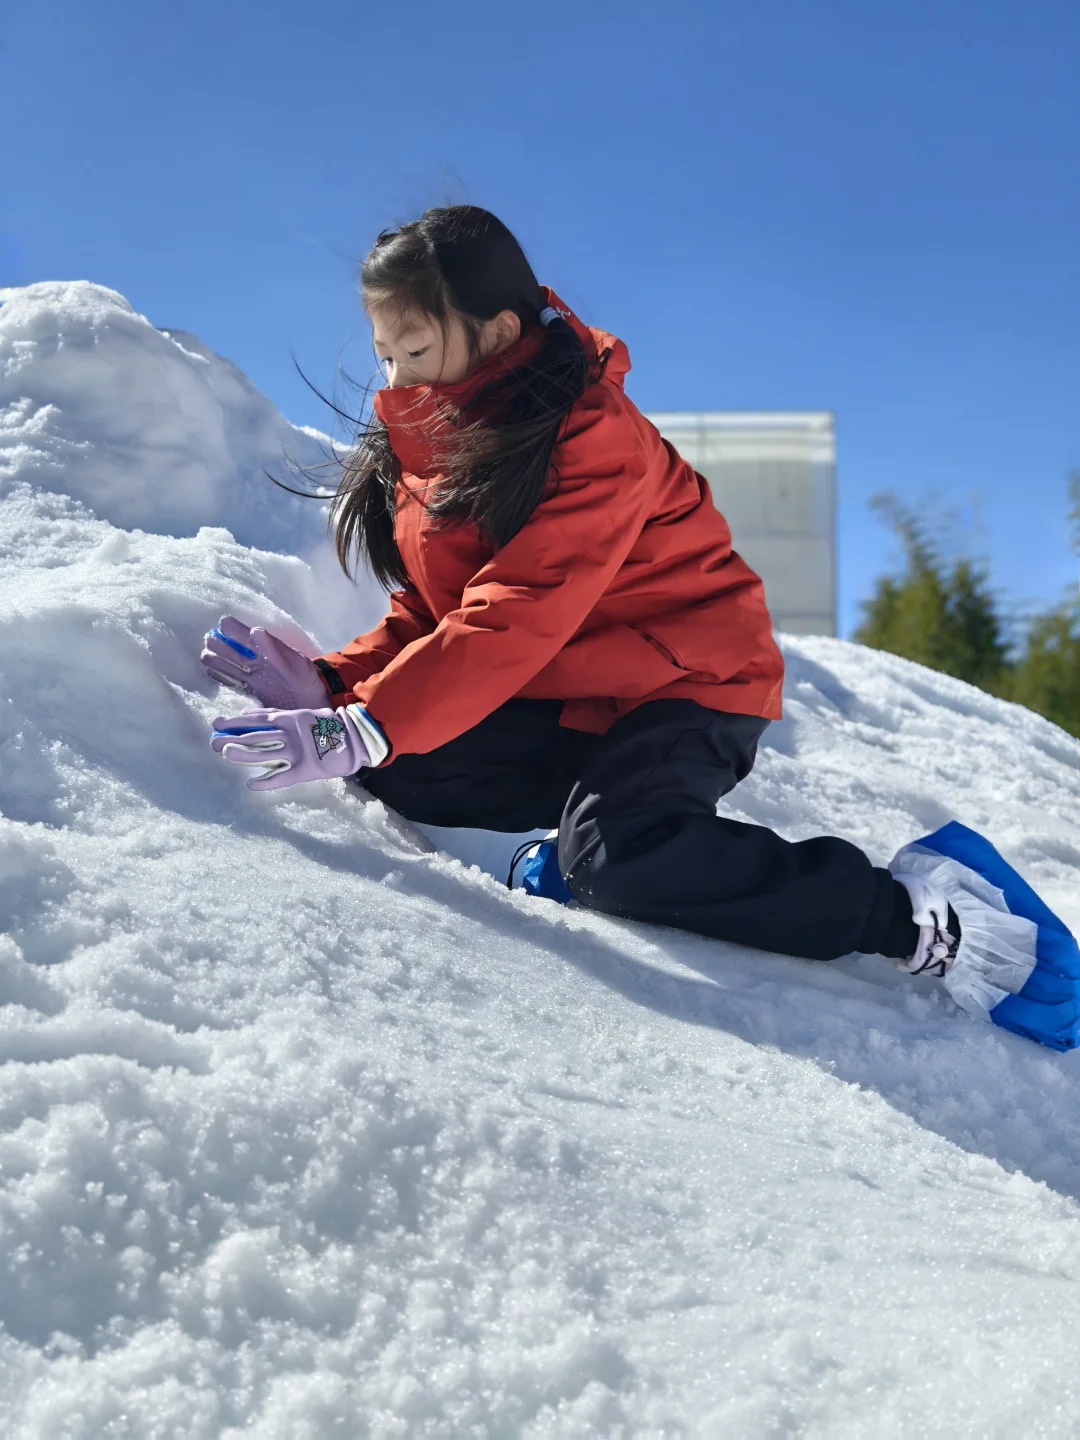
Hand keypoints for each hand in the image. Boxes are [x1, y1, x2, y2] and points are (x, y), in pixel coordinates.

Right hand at [201, 616, 327, 708]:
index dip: (230, 627)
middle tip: (209, 643)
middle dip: (217, 643)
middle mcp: (255, 659)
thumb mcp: (292, 662)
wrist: (312, 699)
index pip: (242, 632)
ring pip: (227, 663)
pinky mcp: (251, 689)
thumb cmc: (304, 676)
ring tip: (206, 656)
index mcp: (264, 648)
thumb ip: (273, 648)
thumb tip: (256, 630)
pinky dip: (220, 676)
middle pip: (229, 648)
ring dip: (215, 659)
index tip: (222, 625)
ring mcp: (252, 674)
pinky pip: (231, 681)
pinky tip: (210, 672)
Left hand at [210, 704, 386, 791]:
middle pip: (255, 736)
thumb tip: (249, 714)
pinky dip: (266, 782)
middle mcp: (290, 734)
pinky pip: (282, 777)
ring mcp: (297, 752)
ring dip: (243, 755)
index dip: (235, 721)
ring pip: (264, 753)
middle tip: (213, 741)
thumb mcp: (301, 714)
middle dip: (232, 738)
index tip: (216, 723)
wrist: (354, 739)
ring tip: (226, 755)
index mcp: (289, 718)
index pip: (256, 719)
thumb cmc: (326, 726)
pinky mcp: (305, 770)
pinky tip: (251, 785)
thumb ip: (276, 716)